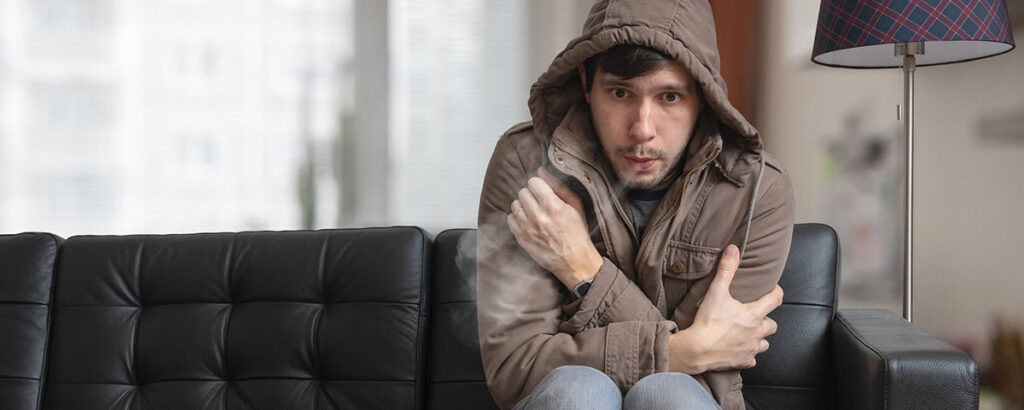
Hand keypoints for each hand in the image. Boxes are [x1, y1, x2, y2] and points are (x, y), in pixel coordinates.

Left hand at [507, 167, 601, 288]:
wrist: (575, 261)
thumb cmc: (577, 233)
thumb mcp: (575, 205)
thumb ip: (558, 185)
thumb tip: (541, 170)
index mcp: (553, 205)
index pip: (533, 182)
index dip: (538, 185)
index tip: (543, 191)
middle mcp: (538, 216)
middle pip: (522, 191)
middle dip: (531, 194)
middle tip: (539, 203)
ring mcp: (527, 228)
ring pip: (515, 204)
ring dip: (523, 206)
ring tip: (534, 213)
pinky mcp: (521, 238)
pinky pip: (510, 219)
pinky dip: (517, 218)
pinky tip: (528, 222)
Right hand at [667, 244, 782, 373]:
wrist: (697, 349)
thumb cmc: (708, 322)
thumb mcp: (716, 291)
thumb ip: (726, 269)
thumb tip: (734, 249)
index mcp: (754, 314)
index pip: (776, 299)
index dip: (776, 292)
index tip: (773, 290)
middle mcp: (757, 332)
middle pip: (773, 325)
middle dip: (766, 319)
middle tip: (756, 315)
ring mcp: (751, 348)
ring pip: (764, 343)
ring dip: (759, 337)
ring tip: (749, 333)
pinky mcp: (743, 361)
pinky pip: (752, 358)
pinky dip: (748, 353)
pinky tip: (739, 349)